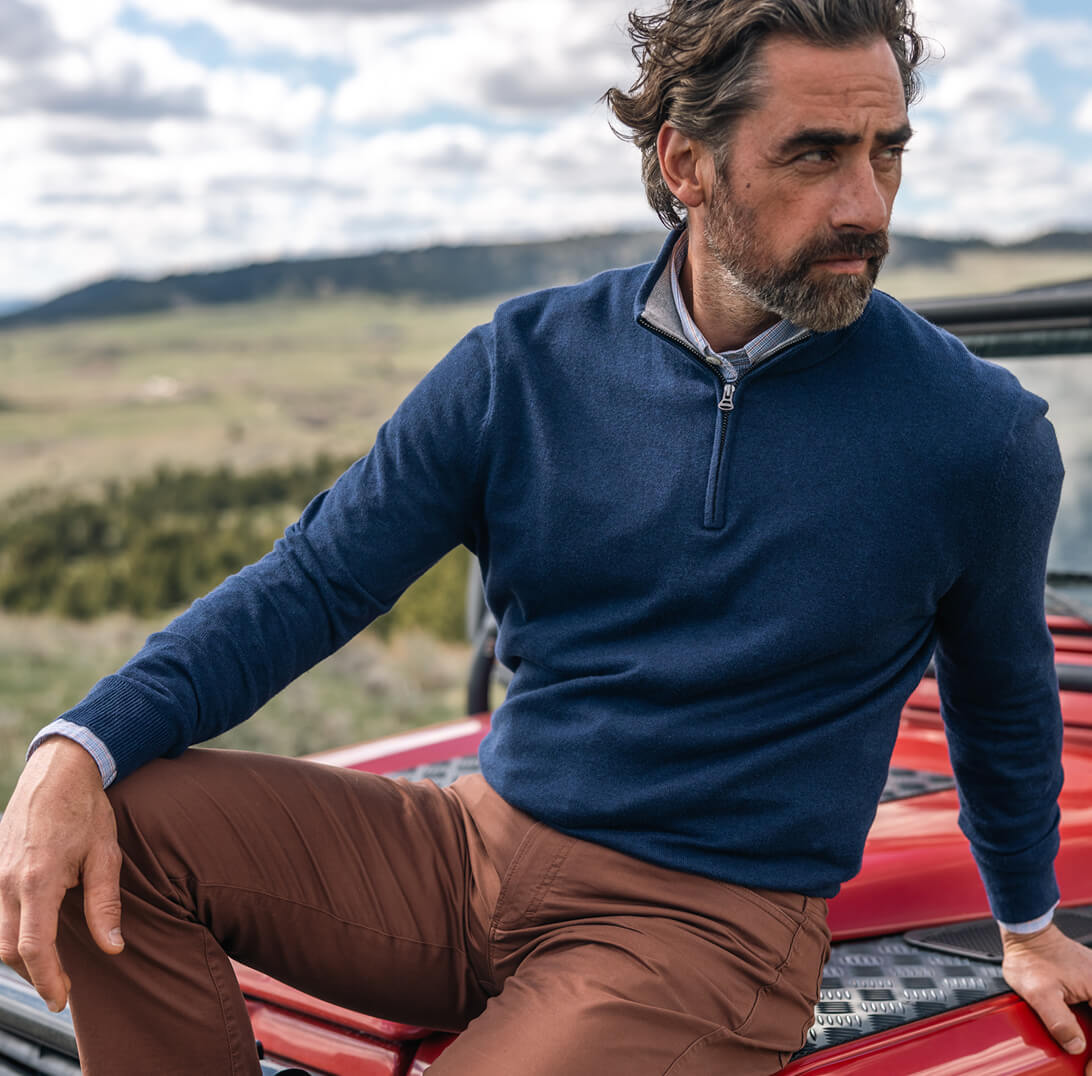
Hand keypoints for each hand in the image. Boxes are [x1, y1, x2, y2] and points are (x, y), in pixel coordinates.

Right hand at [0, 737, 123, 1011]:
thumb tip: (113, 948)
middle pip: (8, 950)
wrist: (58, 771)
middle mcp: (6, 882)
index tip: (61, 999)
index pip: (33, 948)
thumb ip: (105, 905)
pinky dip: (9, 931)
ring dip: (20, 955)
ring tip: (50, 965)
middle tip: (61, 987)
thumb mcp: (105, 855)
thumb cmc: (86, 811)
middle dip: (33, 974)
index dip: (47, 980)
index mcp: (37, 881)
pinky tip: (32, 933)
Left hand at [1002, 921, 1091, 1071]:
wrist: (1024, 932)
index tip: (1089, 1070)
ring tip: (1085, 1052)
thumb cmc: (1030, 956)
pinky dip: (1089, 1024)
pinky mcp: (1089, 982)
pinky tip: (1081, 1033)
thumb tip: (1076, 1046)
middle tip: (1089, 1066)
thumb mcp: (1039, 993)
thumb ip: (1059, 1022)